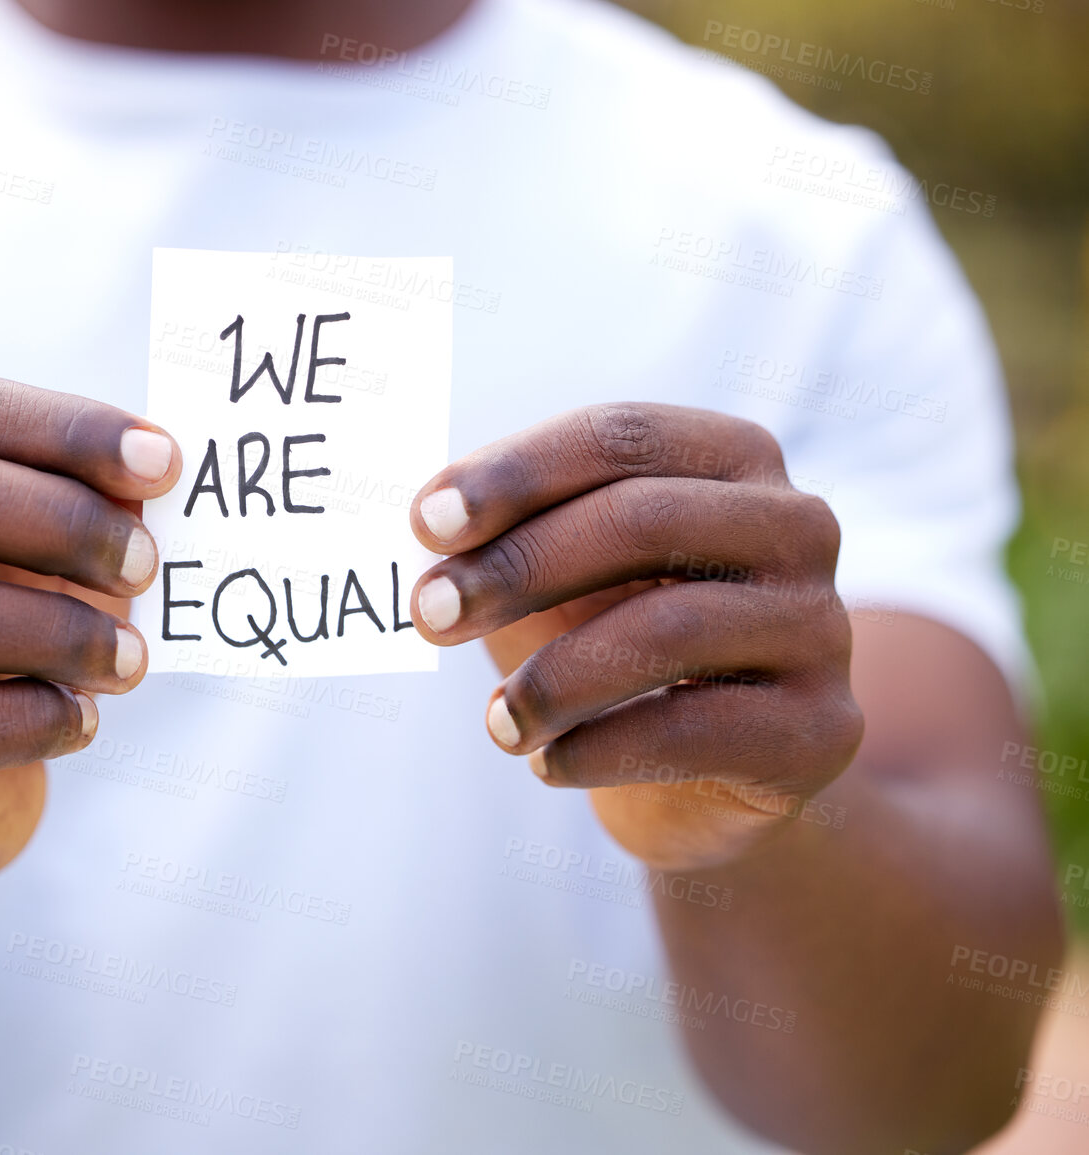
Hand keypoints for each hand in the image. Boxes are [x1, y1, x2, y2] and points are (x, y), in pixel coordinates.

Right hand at [0, 378, 181, 883]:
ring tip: (132, 664)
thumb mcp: (39, 570)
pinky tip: (81, 723)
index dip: (68, 428)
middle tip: (148, 566)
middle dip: (63, 523)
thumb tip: (154, 480)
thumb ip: (87, 517)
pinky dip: (29, 720)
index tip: (167, 463)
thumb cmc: (2, 654)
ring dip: (58, 632)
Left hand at [408, 404, 862, 870]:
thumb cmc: (608, 648)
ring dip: (554, 677)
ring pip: (668, 628)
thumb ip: (498, 537)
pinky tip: (545, 763)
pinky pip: (693, 731)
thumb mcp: (552, 580)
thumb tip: (423, 521)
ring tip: (495, 721)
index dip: (514, 474)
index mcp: (732, 458)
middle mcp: (796, 526)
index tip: (423, 523)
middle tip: (429, 616)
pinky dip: (598, 748)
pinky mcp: (822, 729)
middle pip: (643, 519)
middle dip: (519, 566)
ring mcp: (821, 627)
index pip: (618, 437)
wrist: (702, 786)